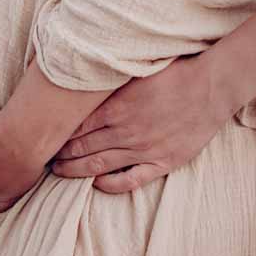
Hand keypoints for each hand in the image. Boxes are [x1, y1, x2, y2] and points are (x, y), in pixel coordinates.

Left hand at [52, 55, 238, 192]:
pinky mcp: (164, 162)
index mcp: (115, 108)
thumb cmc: (173, 71)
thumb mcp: (133, 70)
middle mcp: (126, 131)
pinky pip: (132, 180)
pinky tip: (97, 184)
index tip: (43, 135)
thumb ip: (107, 79)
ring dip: (76, 170)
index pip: (74, 126)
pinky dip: (111, 185)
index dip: (56, 133)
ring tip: (59, 172)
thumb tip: (80, 74)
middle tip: (43, 157)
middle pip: (82, 148)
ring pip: (100, 166)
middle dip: (59, 154)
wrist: (213, 85)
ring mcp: (144, 149)